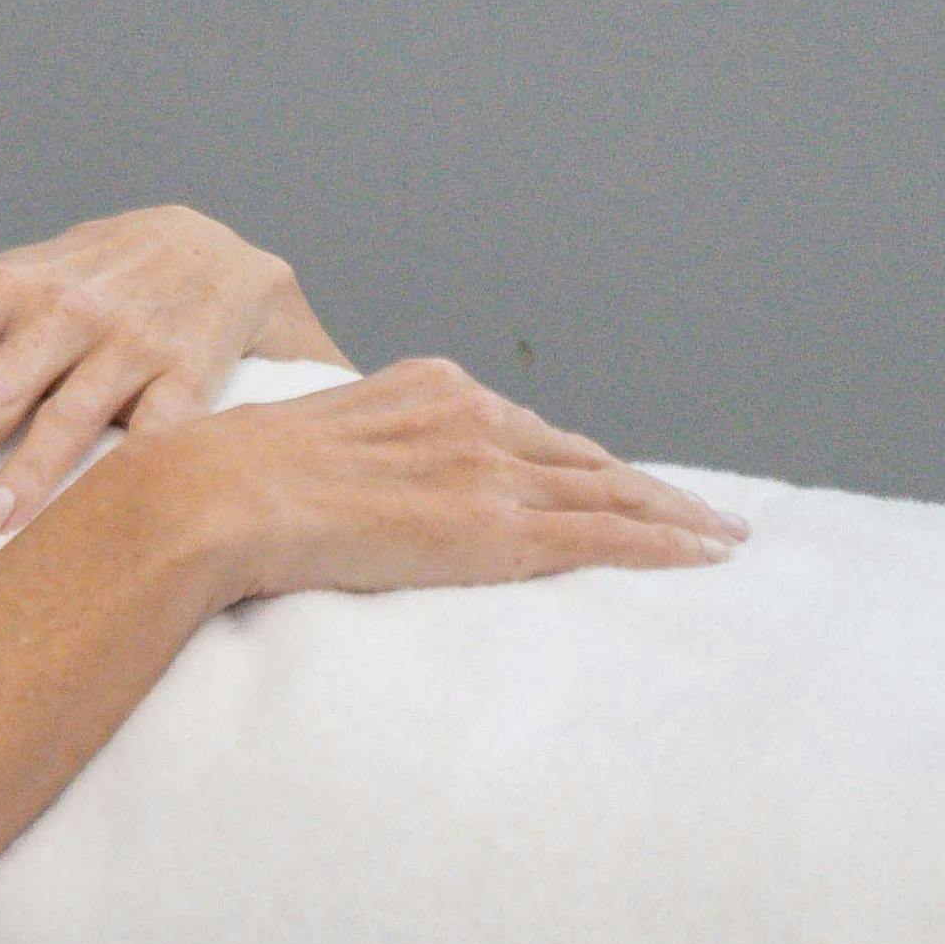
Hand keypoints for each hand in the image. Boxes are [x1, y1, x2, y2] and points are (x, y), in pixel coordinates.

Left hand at [0, 207, 343, 530]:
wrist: (208, 249)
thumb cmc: (87, 275)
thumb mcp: (8, 276)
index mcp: (10, 290)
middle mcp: (66, 314)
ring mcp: (130, 346)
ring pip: (73, 414)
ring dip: (29, 472)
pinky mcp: (190, 377)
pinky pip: (162, 431)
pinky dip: (136, 470)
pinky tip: (109, 513)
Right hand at [122, 358, 740, 606]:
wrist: (220, 494)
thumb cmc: (238, 478)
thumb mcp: (312, 440)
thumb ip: (359, 453)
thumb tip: (351, 488)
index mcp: (431, 387)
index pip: (529, 431)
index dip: (582, 463)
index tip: (617, 481)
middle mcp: (474, 414)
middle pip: (585, 457)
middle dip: (648, 486)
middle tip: (706, 513)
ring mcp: (491, 468)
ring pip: (612, 491)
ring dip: (677, 516)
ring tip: (724, 538)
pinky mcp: (498, 524)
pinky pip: (605, 534)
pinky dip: (664, 544)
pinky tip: (704, 555)